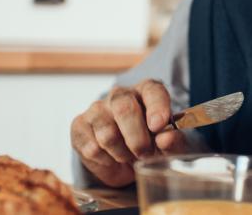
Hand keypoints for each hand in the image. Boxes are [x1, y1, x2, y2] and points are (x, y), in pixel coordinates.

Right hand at [70, 79, 191, 186]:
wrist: (124, 160)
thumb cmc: (151, 144)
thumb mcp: (168, 145)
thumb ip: (172, 141)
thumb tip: (166, 139)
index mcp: (146, 91)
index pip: (152, 90)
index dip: (156, 107)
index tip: (158, 126)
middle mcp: (120, 94)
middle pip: (124, 109)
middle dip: (137, 139)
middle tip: (145, 153)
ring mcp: (96, 108)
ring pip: (107, 134)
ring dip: (122, 154)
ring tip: (129, 156)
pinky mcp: (79, 125)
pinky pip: (92, 148)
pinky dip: (106, 160)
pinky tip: (112, 157)